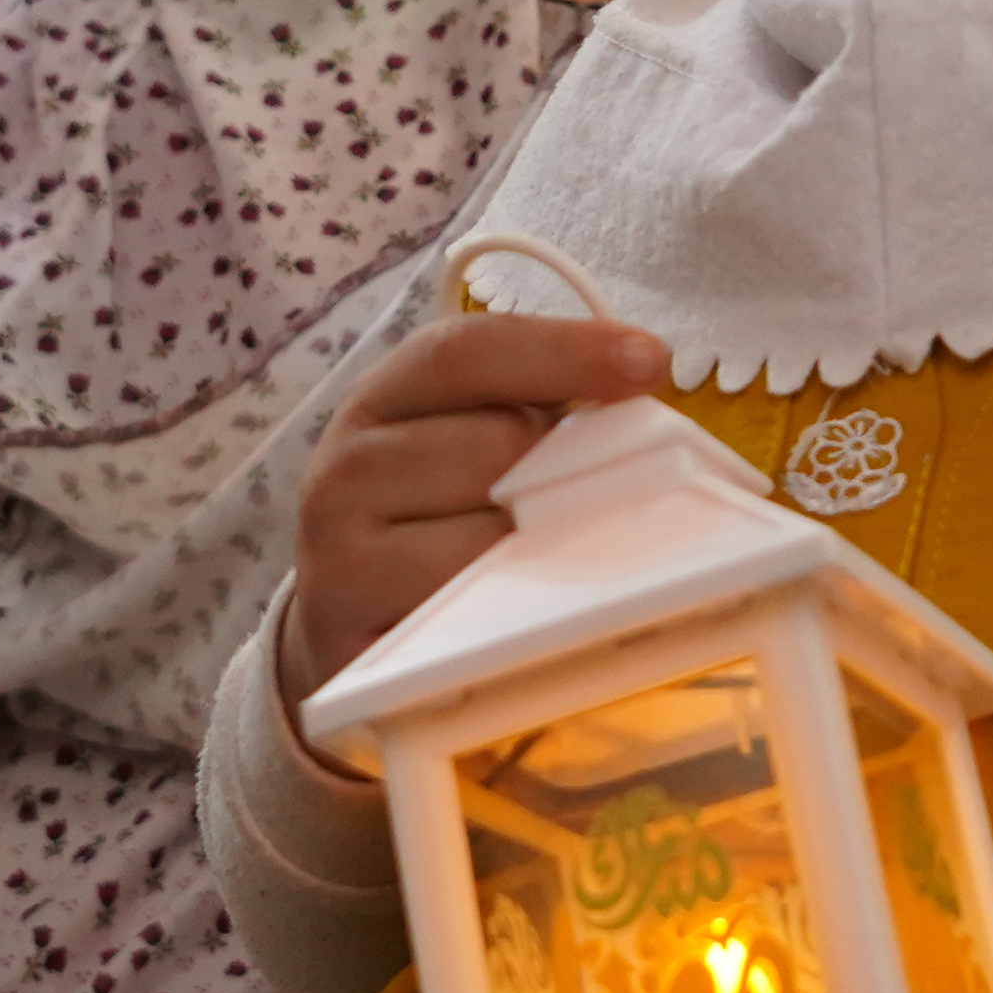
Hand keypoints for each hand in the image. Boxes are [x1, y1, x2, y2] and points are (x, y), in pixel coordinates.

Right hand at [282, 311, 674, 714]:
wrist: (341, 629)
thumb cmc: (434, 521)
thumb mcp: (463, 441)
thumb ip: (533, 407)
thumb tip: (639, 390)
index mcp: (379, 401)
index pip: (467, 352)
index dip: (565, 349)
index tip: (652, 360)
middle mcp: (344, 471)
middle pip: (498, 443)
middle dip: (562, 465)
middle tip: (578, 498)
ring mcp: (341, 563)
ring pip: (492, 537)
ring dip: (544, 547)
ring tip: (540, 560)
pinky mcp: (357, 644)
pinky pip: (472, 622)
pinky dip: (517, 616)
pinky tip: (525, 614)